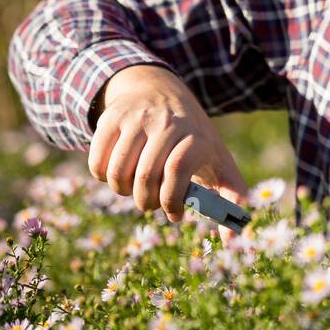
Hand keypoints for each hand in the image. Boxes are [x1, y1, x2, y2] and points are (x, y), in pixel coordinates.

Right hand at [87, 64, 248, 246]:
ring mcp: (136, 118)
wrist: (162, 92)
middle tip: (151, 204)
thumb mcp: (219, 160)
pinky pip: (97, 162)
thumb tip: (233, 238)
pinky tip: (120, 173)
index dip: (171, 200)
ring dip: (123, 192)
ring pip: (118, 171)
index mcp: (196, 136)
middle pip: (145, 174)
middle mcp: (166, 122)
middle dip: (145, 202)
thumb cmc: (194, 140)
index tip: (174, 215)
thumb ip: (233, 196)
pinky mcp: (110, 118)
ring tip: (135, 188)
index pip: (176, 169)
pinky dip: (104, 177)